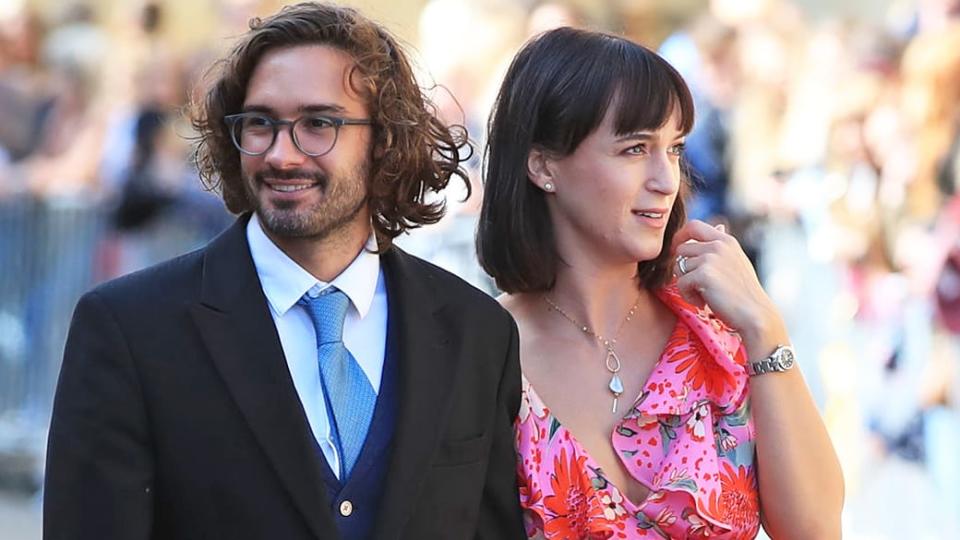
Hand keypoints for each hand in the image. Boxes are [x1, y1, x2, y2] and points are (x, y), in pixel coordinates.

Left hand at [671, 220, 788, 358]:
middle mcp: (718, 245)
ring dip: (687, 285)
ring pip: (679, 268)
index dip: (680, 237)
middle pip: (681, 249)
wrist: (754, 313)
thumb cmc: (743, 292)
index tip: (676, 251)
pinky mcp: (704, 274)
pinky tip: (703, 303)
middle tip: (696, 286)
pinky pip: (680, 283)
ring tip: (704, 296)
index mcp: (725, 240)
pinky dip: (688, 295)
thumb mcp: (735, 261)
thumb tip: (718, 226)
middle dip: (682, 269)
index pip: (693, 226)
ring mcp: (710, 258)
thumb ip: (722, 246)